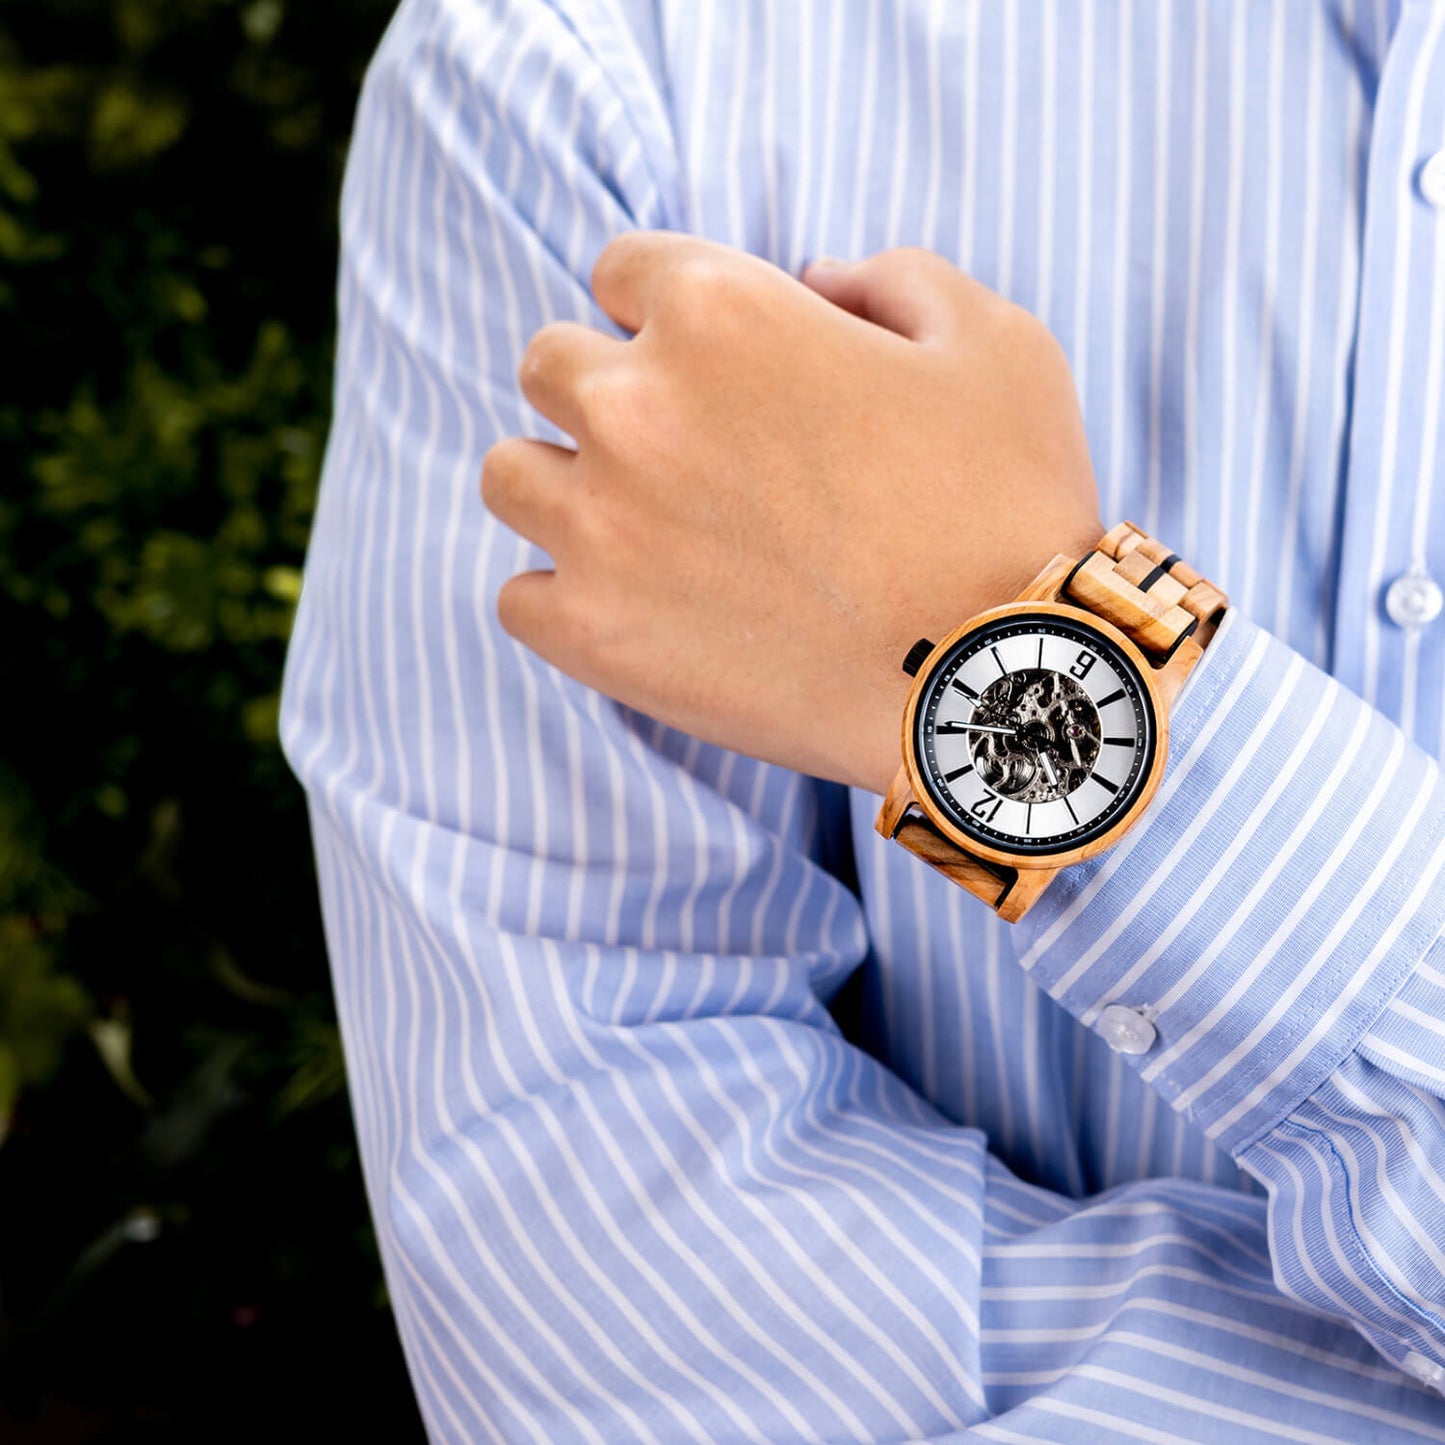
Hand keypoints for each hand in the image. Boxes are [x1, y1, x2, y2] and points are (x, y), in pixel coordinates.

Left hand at [481, 232, 1101, 795]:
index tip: (704, 360)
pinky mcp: (592, 633)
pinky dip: (564, 597)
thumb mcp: (994, 340)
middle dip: (605, 388)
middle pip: (548, 365)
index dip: (665, 307)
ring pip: (510, 475)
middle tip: (680, 449)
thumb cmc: (1008, 508)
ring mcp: (600, 526)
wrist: (995, 683)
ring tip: (639, 527)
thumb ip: (891, 275)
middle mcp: (634, 407)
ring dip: (563, 485)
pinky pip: (519, 596)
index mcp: (719, 310)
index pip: (621, 268)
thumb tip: (815, 280)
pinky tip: (634, 607)